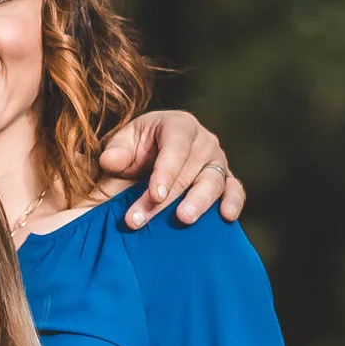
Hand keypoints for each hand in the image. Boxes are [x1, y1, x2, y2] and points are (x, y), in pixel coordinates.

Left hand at [98, 112, 242, 229]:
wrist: (152, 160)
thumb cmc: (136, 150)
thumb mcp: (122, 146)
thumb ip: (116, 152)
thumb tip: (109, 161)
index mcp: (178, 125)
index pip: (175, 147)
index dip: (165, 171)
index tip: (154, 194)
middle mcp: (203, 141)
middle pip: (189, 170)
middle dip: (166, 198)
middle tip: (143, 220)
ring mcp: (217, 161)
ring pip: (213, 181)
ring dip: (199, 201)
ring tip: (184, 218)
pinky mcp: (226, 181)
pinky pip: (235, 190)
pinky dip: (233, 202)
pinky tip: (226, 216)